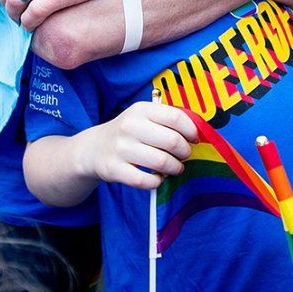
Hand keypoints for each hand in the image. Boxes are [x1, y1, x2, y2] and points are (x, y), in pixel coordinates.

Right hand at [81, 100, 197, 189]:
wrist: (93, 149)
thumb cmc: (129, 133)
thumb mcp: (143, 117)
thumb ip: (168, 121)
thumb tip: (199, 133)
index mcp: (141, 109)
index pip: (176, 117)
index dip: (191, 131)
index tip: (194, 140)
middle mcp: (129, 126)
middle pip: (173, 141)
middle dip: (185, 152)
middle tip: (184, 156)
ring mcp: (120, 148)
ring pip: (162, 162)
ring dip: (175, 168)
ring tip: (174, 168)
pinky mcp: (114, 169)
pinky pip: (145, 180)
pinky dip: (157, 182)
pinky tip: (158, 178)